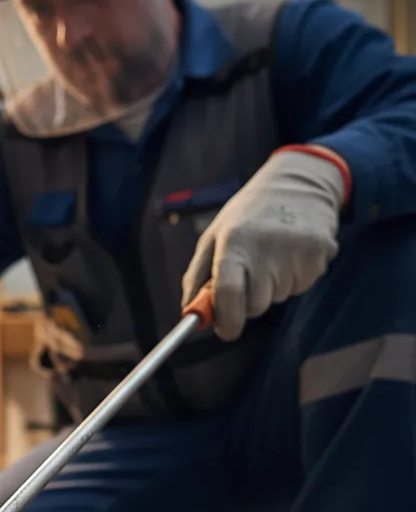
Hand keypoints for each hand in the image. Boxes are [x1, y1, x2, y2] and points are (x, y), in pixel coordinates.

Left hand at [182, 147, 350, 341]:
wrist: (299, 181)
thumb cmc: (247, 215)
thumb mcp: (214, 236)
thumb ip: (196, 277)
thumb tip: (189, 313)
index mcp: (234, 242)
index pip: (228, 294)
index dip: (227, 321)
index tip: (225, 331)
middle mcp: (266, 247)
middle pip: (255, 306)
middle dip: (248, 301)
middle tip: (250, 273)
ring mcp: (297, 251)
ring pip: (279, 298)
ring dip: (272, 286)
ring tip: (273, 253)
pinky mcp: (321, 253)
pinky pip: (301, 286)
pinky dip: (294, 277)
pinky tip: (291, 252)